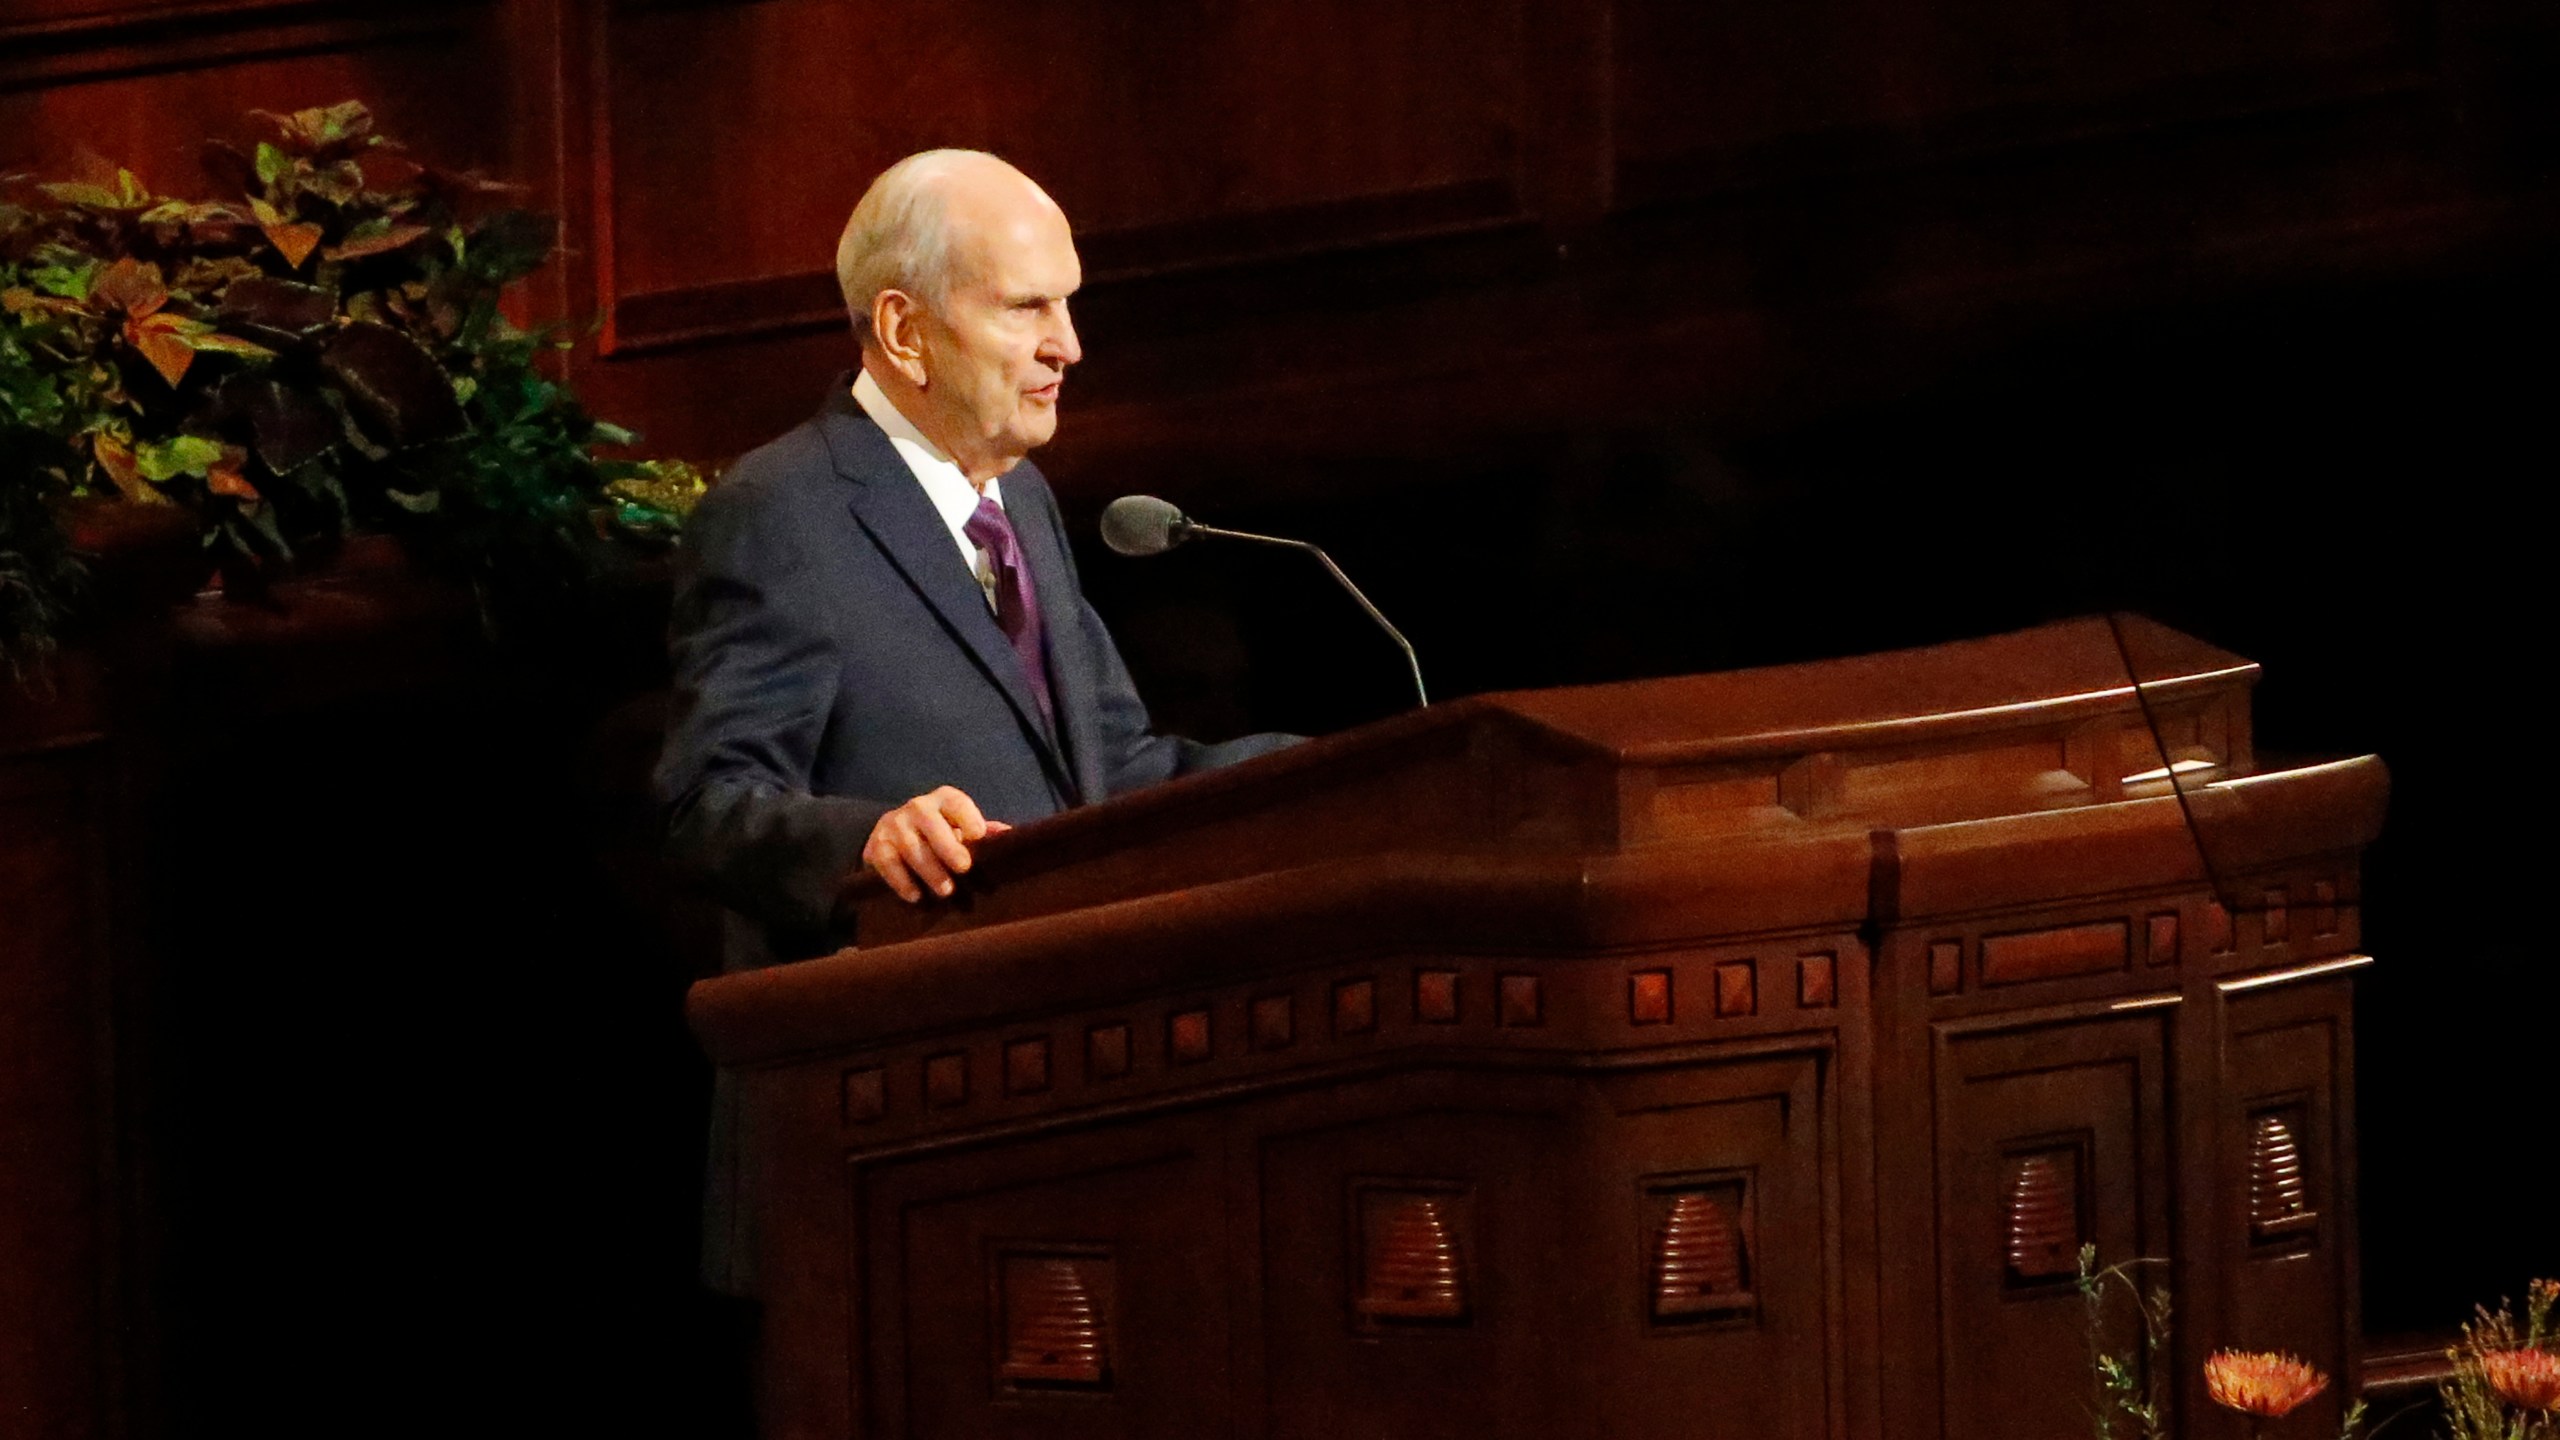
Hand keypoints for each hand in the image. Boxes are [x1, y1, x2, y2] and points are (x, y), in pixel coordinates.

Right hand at [862, 786, 1011, 901]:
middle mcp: (917, 807)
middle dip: (947, 845)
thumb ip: (984, 831)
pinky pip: (888, 864)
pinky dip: (901, 881)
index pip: (956, 802)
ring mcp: (894, 825)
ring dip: (929, 870)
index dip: (967, 817)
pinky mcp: (876, 845)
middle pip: (930, 823)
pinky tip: (916, 896)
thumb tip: (1011, 836)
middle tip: (963, 867)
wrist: (894, 834)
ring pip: (910, 846)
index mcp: (943, 799)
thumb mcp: (962, 827)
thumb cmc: (941, 833)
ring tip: (945, 891)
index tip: (977, 836)